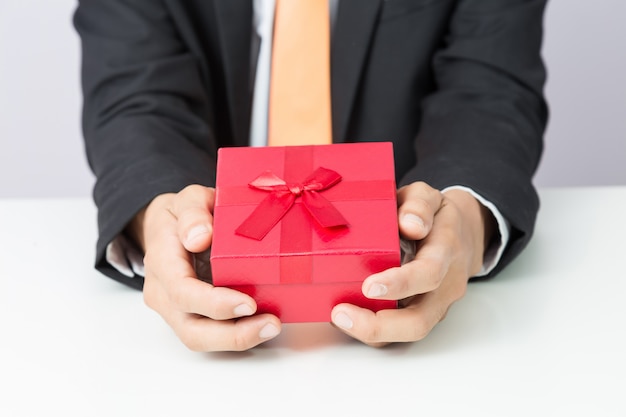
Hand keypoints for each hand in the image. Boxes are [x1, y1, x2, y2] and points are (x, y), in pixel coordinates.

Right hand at [128, 185, 280, 351]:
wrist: (168, 228)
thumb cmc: (182, 214)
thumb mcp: (187, 199)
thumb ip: (193, 212)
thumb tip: (200, 236)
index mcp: (161, 261)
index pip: (182, 291)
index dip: (215, 303)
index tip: (248, 303)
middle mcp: (163, 292)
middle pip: (191, 329)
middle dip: (232, 334)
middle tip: (271, 324)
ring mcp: (175, 309)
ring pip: (201, 338)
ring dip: (238, 339)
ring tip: (272, 327)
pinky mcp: (192, 316)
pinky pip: (212, 333)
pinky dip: (239, 333)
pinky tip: (264, 325)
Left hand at [331, 182, 495, 346]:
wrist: (461, 235)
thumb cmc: (435, 216)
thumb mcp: (428, 197)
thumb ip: (419, 204)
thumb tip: (411, 224)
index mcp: (447, 251)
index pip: (429, 273)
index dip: (400, 283)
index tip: (369, 286)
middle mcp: (445, 285)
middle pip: (419, 321)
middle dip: (379, 326)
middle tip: (341, 314)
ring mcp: (436, 305)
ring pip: (407, 333)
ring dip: (372, 333)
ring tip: (337, 317)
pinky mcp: (423, 314)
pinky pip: (399, 330)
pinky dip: (373, 330)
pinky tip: (347, 317)